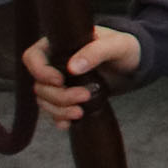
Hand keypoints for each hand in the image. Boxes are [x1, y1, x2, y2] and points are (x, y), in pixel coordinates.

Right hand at [24, 26, 138, 128]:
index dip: (40, 71)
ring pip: (44, 100)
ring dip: (59, 109)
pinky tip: (70, 123)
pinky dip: (60, 118)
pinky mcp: (66, 96)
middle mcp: (54, 63)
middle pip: (39, 84)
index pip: (33, 57)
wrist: (134, 63)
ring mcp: (59, 82)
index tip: (60, 81)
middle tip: (83, 96)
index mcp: (59, 44)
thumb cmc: (126, 46)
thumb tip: (72, 67)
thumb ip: (96, 51)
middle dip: (58, 95)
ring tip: (80, 112)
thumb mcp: (117, 45)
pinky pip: (53, 111)